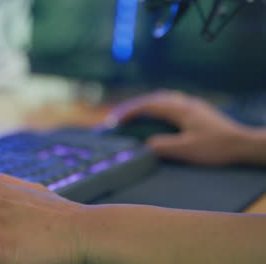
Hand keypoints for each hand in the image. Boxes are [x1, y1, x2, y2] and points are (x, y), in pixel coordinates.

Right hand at [108, 91, 251, 165]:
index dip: (129, 112)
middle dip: (134, 107)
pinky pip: (170, 104)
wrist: (244, 144)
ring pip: (162, 99)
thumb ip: (163, 146)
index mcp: (180, 109)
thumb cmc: (216, 148)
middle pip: (153, 99)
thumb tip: (145, 144)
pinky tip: (157, 117)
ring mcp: (192, 105)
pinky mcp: (197, 111)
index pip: (148, 106)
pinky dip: (157, 108)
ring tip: (134, 116)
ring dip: (145, 106)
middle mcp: (184, 103)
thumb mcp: (187, 150)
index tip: (114, 121)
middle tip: (119, 118)